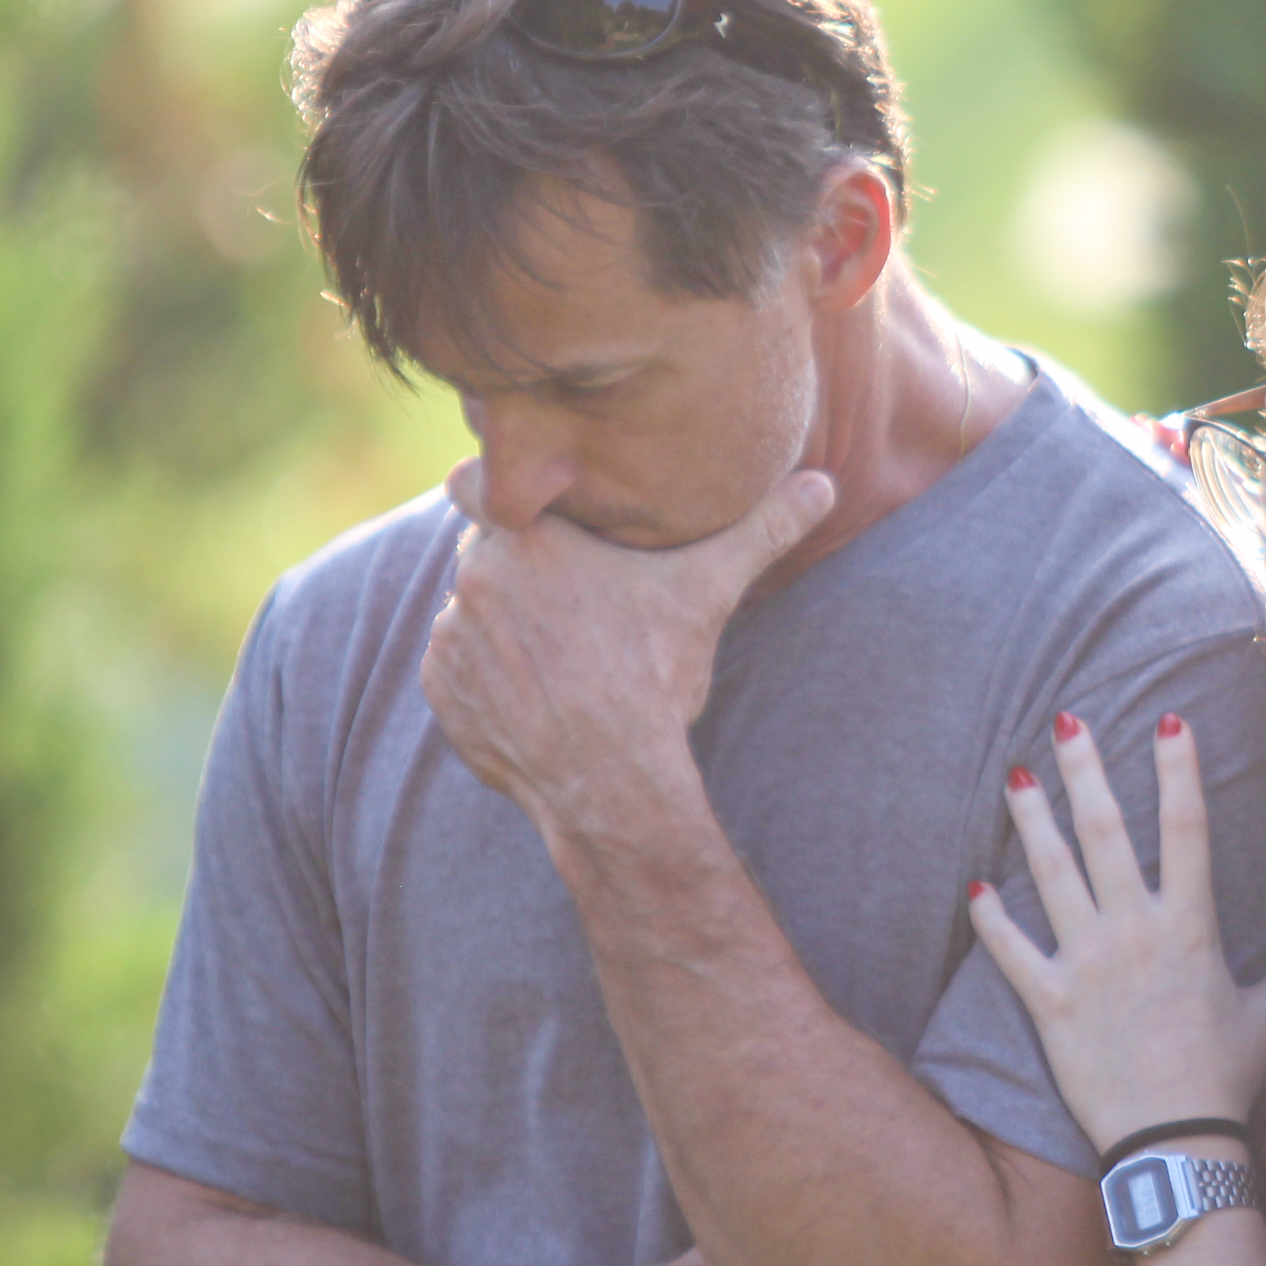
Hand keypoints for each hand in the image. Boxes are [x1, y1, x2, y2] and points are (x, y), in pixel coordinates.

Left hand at [421, 464, 835, 822]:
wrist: (610, 782)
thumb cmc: (655, 677)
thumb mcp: (709, 592)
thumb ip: (762, 530)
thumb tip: (824, 484)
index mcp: (527, 538)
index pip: (480, 484)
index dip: (509, 500)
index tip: (539, 523)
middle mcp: (472, 580)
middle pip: (486, 554)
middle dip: (520, 570)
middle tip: (573, 603)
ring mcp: (450, 638)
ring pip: (471, 611)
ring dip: (502, 623)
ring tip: (562, 654)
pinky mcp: (441, 691)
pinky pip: (457, 666)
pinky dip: (486, 674)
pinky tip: (538, 691)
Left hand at [967, 713, 1265, 1150]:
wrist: (1175, 1144)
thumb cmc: (1226, 1078)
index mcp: (1190, 927)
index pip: (1186, 828)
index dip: (1177, 769)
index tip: (1168, 718)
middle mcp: (1135, 932)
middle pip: (1105, 833)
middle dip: (1084, 772)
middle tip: (1065, 722)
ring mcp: (1087, 964)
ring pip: (1051, 875)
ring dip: (1031, 822)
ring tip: (1014, 776)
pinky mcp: (1049, 1002)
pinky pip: (1012, 951)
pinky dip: (992, 920)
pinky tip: (975, 889)